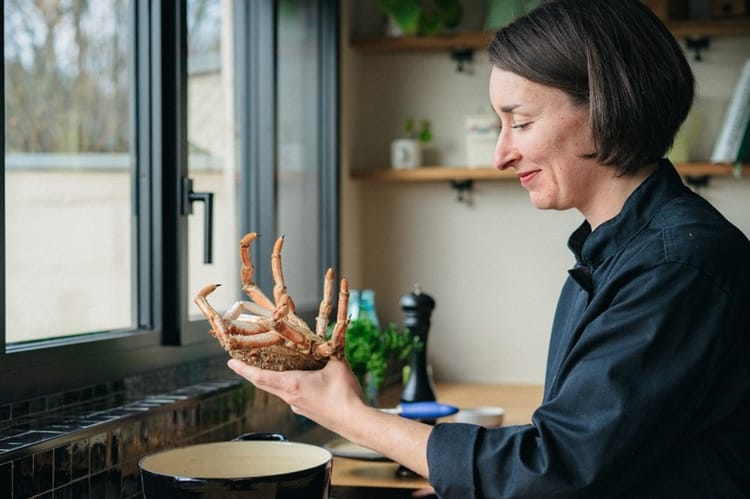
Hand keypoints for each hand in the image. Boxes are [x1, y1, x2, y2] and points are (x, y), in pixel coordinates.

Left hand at [227, 356, 364, 432]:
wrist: (354, 421)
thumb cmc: (344, 395)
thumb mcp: (338, 365)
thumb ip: (330, 350)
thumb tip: (329, 338)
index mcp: (293, 385)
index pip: (261, 377)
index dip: (244, 370)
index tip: (231, 363)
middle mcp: (290, 397)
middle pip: (264, 384)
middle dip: (251, 373)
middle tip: (240, 363)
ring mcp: (297, 406)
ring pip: (278, 390)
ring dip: (270, 379)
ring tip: (268, 366)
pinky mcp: (306, 411)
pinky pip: (291, 395)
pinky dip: (287, 385)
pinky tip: (298, 378)